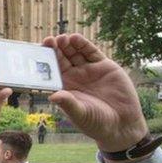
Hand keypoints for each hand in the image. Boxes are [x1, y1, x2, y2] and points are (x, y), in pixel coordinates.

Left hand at [44, 34, 147, 152]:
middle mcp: (75, 77)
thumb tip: (52, 96)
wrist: (123, 124)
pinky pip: (92, 52)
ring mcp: (89, 70)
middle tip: (49, 40)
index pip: (51, 70)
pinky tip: (76, 39)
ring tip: (62, 38)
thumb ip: (68, 103)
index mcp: (64, 87)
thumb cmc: (96, 123)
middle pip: (62, 58)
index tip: (39, 54)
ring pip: (75, 53)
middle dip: (55, 49)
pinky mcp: (104, 66)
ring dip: (67, 44)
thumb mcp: (80, 113)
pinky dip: (84, 45)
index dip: (45, 62)